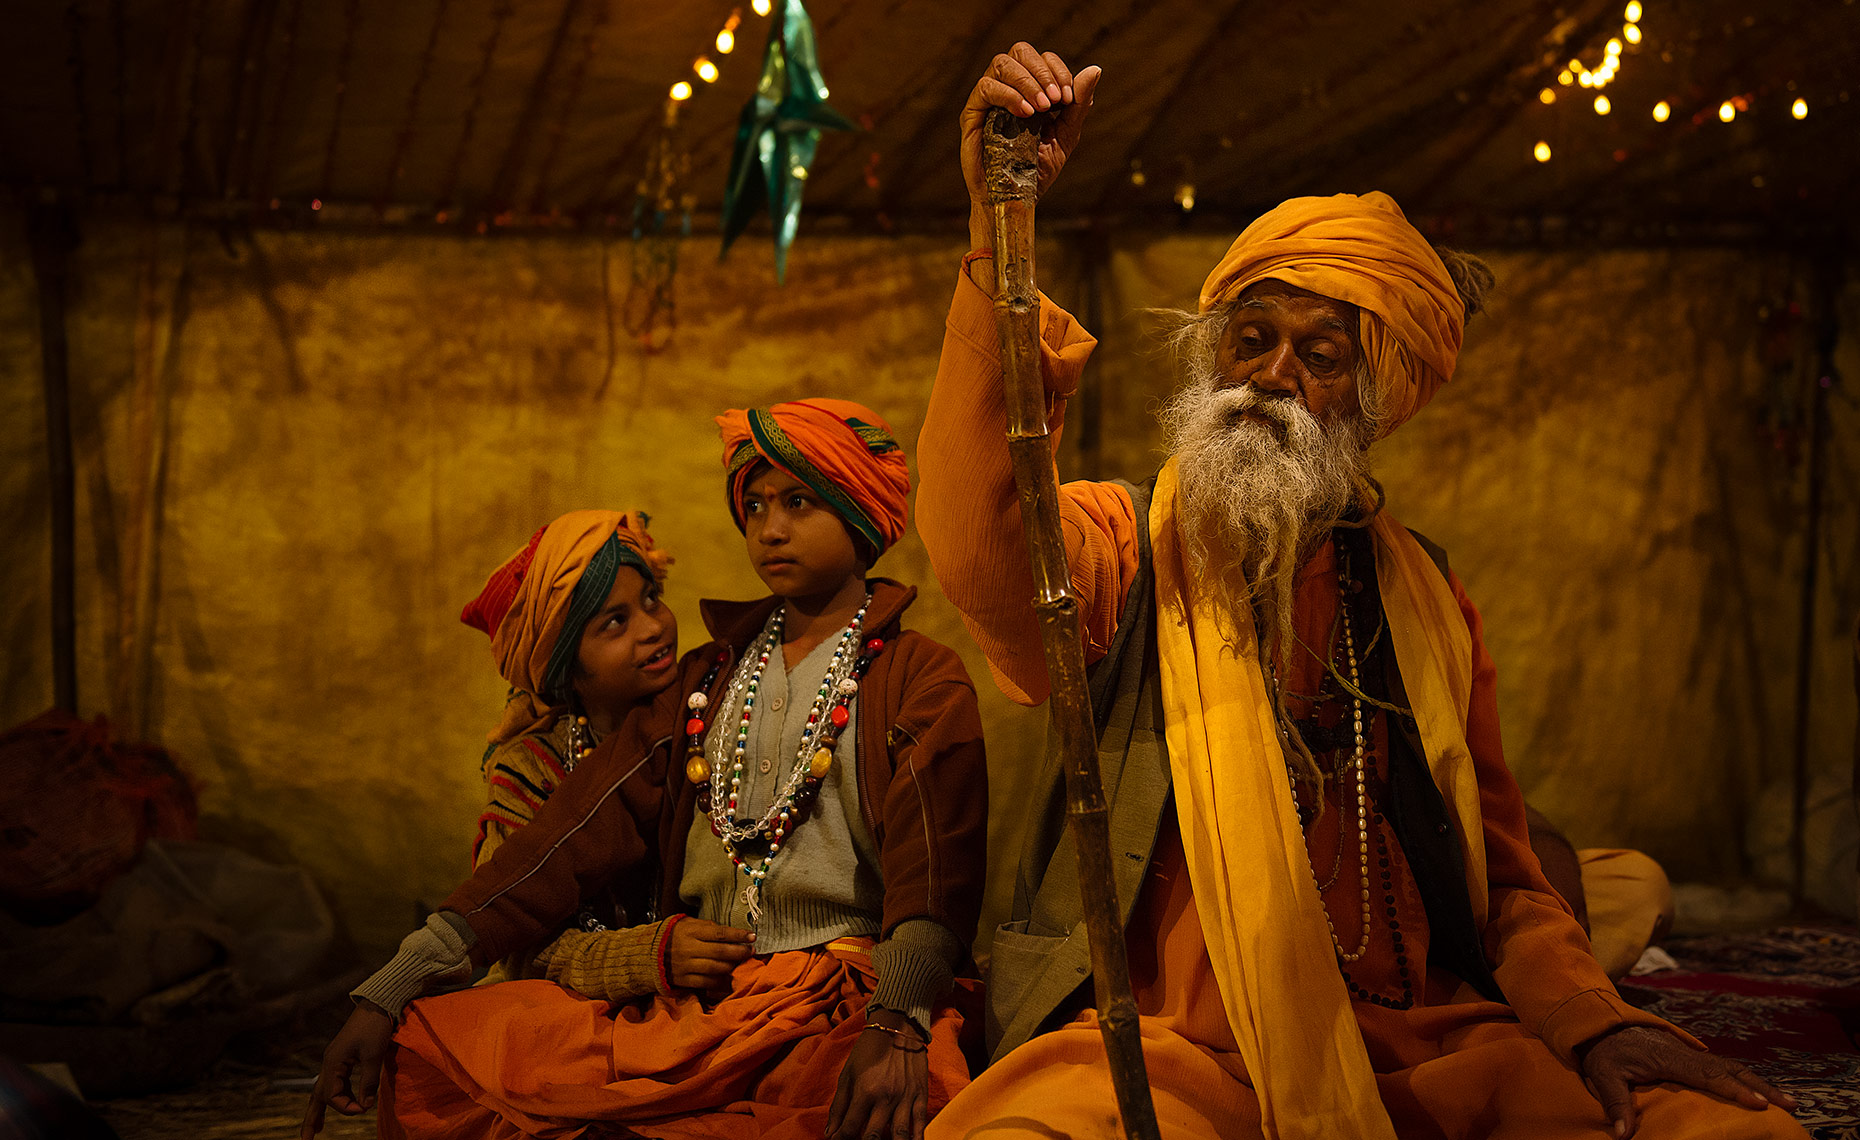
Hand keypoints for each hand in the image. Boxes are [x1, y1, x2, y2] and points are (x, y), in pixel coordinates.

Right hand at [300, 1000, 394, 1137]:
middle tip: (306, 1139)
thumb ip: (369, 1082)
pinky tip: (344, 1100)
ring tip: (317, 1128)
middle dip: (312, 1117)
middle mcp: (330, 1062)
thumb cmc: (375, 1026)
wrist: (378, 1003)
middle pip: (317, 1095)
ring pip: (325, 1089)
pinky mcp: (344, 1056)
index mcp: (333, 1062)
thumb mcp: (374, 1056)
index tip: (364, 1108)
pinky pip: (336, 1080)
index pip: (332, 1096)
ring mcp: (335, 1059)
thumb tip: (366, 1105)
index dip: (346, 1107)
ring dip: (324, 1107)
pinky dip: (338, 1094)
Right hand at [665, 918, 755, 992]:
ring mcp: (686, 966)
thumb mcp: (688, 923)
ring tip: (741, 963)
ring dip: (732, 966)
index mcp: (691, 932)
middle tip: (751, 951)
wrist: (648, 953)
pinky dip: (720, 981)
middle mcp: (689, 949)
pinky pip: (706, 982)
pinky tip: (729, 977)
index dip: (738, 935)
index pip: (719, 933)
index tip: (752, 936)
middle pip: (720, 952)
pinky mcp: (684, 980)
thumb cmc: (674, 934)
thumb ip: (707, 927)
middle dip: (739, 952)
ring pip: (715, 968)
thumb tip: (731, 933)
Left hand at [824, 1010, 930, 1139]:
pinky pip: (920, 1125)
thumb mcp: (848, 1073)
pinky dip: (915, 1139)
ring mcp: (905, 1098)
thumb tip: (830, 1133)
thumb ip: (839, 1105)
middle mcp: (886, 1098)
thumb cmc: (869, 1050)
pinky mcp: (921, 1096)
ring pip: (899, 1136)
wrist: (898, 1026)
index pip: (850, 1128)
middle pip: (873, 1137)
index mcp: (865, 1091)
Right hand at [959, 43, 1101, 244]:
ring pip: (1001, 64)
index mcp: (1030, 90)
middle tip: (1055, 100)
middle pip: (1020, 50)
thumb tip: (1095, 69)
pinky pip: (986, 88)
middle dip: (1043, 71)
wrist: (1015, 200)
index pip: (1042, 58)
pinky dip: (1009, 95)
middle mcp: (1007, 88)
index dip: (1057, 70)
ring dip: (1027, 81)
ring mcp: (988, 99)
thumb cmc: (1037, 170)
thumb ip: (1078, 105)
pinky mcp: (972, 114)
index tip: (1067, 99)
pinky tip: (1025, 114)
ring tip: (1041, 107)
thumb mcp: (1065, 136)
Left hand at [1580, 1026, 1795, 1137]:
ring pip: (1731, 1066)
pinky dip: (1745, 1078)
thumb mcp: (1603, 1075)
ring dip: (1758, 1082)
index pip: (1708, 1075)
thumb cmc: (1604, 1052)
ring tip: (1786, 1100)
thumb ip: (1615, 1103)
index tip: (1760, 1103)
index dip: (1735, 1089)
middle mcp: (1686, 1053)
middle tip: (1790, 1104)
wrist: (1601, 1024)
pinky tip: (1759, 1091)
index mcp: (1669, 1057)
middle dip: (1761, 1087)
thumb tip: (1623, 1135)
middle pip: (1730, 1069)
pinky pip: (1723, 1066)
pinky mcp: (1691, 1056)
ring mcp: (1690, 1052)